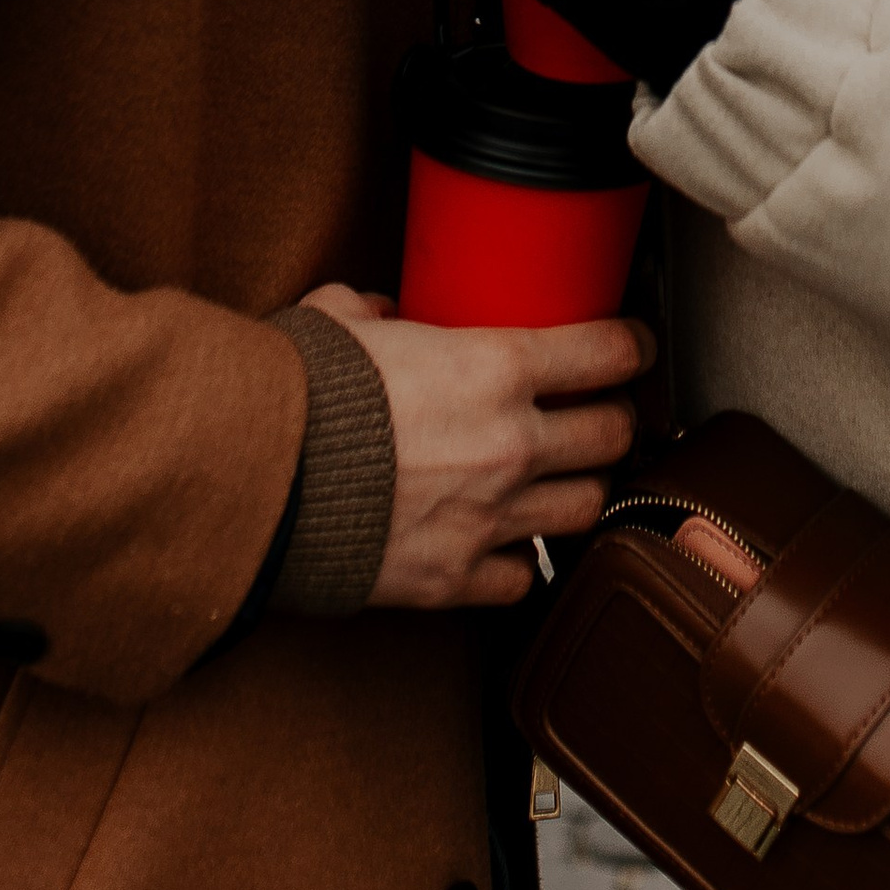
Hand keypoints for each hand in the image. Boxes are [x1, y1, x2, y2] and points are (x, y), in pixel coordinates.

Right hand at [300, 284, 649, 604]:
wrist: (255, 485)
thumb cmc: (299, 393)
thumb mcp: (342, 319)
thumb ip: (378, 311)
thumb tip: (388, 314)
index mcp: (496, 366)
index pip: (607, 352)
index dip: (632, 347)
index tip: (634, 347)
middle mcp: (511, 443)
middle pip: (613, 434)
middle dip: (615, 420)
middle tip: (602, 413)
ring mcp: (490, 517)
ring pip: (585, 508)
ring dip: (580, 490)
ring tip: (564, 478)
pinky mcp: (456, 578)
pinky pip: (522, 577)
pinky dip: (520, 561)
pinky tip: (506, 542)